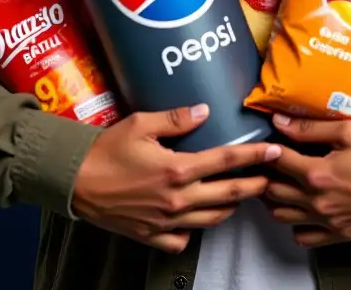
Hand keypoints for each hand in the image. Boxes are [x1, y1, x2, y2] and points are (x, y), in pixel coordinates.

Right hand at [71, 103, 279, 253]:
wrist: (75, 182)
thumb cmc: (107, 150)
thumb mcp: (140, 124)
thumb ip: (176, 118)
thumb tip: (205, 111)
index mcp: (177, 169)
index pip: (226, 161)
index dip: (254, 156)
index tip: (275, 151)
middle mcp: (177, 199)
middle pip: (229, 194)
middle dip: (255, 185)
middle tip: (273, 177)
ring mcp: (167, 222)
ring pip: (212, 219)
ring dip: (232, 206)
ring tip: (243, 194)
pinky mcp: (153, 236)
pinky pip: (185, 239)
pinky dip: (196, 230)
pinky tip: (199, 216)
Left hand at [264, 114, 350, 247]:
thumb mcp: (348, 131)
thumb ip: (311, 128)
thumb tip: (279, 121)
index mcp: (317, 173)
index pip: (277, 161)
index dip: (267, 150)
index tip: (267, 144)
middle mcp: (316, 201)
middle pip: (273, 190)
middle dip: (266, 174)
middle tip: (268, 164)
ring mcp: (326, 222)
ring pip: (282, 216)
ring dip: (275, 200)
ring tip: (281, 184)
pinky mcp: (336, 235)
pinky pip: (302, 236)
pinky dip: (295, 224)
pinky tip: (301, 209)